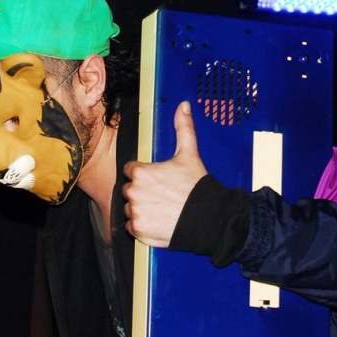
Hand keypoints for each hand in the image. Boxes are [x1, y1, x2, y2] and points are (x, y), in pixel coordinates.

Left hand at [123, 101, 207, 246]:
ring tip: (160, 209)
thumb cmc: (196, 187)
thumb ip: (183, 129)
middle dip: (141, 192)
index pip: (131, 170)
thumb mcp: (189, 155)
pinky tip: (157, 221)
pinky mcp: (138, 230)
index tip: (157, 181)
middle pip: (129, 190)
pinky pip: (131, 226)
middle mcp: (133, 192)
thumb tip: (183, 106)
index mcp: (141, 172)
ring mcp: (135, 212)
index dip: (144, 174)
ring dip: (140, 209)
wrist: (207, 218)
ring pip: (130, 208)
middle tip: (161, 196)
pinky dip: (141, 225)